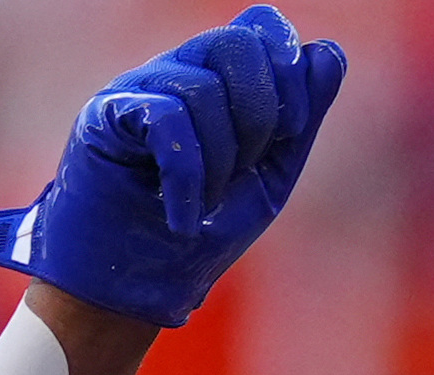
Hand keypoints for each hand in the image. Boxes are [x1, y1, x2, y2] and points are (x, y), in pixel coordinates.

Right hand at [0, 5, 345, 327]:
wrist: (136, 289)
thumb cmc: (199, 235)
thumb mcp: (268, 177)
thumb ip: (301, 117)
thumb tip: (329, 51)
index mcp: (220, 80)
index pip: (262, 26)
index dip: (288, 69)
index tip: (289, 131)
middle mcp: (178, 71)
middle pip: (238, 43)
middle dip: (259, 117)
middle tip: (242, 172)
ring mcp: (138, 88)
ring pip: (203, 89)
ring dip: (219, 165)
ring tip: (201, 207)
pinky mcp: (105, 116)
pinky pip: (166, 118)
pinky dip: (187, 178)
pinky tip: (180, 217)